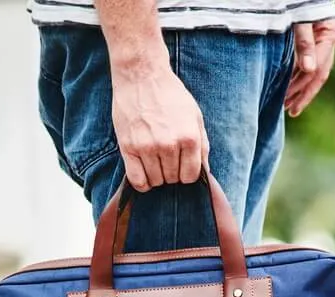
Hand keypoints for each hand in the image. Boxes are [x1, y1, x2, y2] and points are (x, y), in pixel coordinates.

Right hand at [111, 56, 209, 191]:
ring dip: (157, 176)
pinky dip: (142, 183)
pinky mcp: (129, 148)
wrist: (141, 75)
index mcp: (189, 138)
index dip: (187, 174)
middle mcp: (169, 145)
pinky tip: (144, 173)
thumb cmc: (170, 94)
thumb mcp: (194, 115)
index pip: (191, 176)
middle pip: (173, 179)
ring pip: (156, 181)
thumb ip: (202, 145)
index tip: (182, 166)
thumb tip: (205, 171)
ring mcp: (147, 147)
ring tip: (155, 160)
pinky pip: (137, 180)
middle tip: (166, 158)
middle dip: (172, 173)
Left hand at [285, 18, 334, 116]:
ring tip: (288, 105)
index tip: (291, 105)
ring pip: (315, 70)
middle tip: (290, 111)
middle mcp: (330, 37)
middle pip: (319, 73)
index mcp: (331, 32)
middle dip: (304, 93)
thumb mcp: (298, 19)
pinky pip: (310, 63)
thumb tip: (308, 69)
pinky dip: (299, 77)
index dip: (305, 90)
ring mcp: (324, 39)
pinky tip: (290, 89)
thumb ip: (303, 43)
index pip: (318, 68)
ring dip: (301, 89)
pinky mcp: (316, 39)